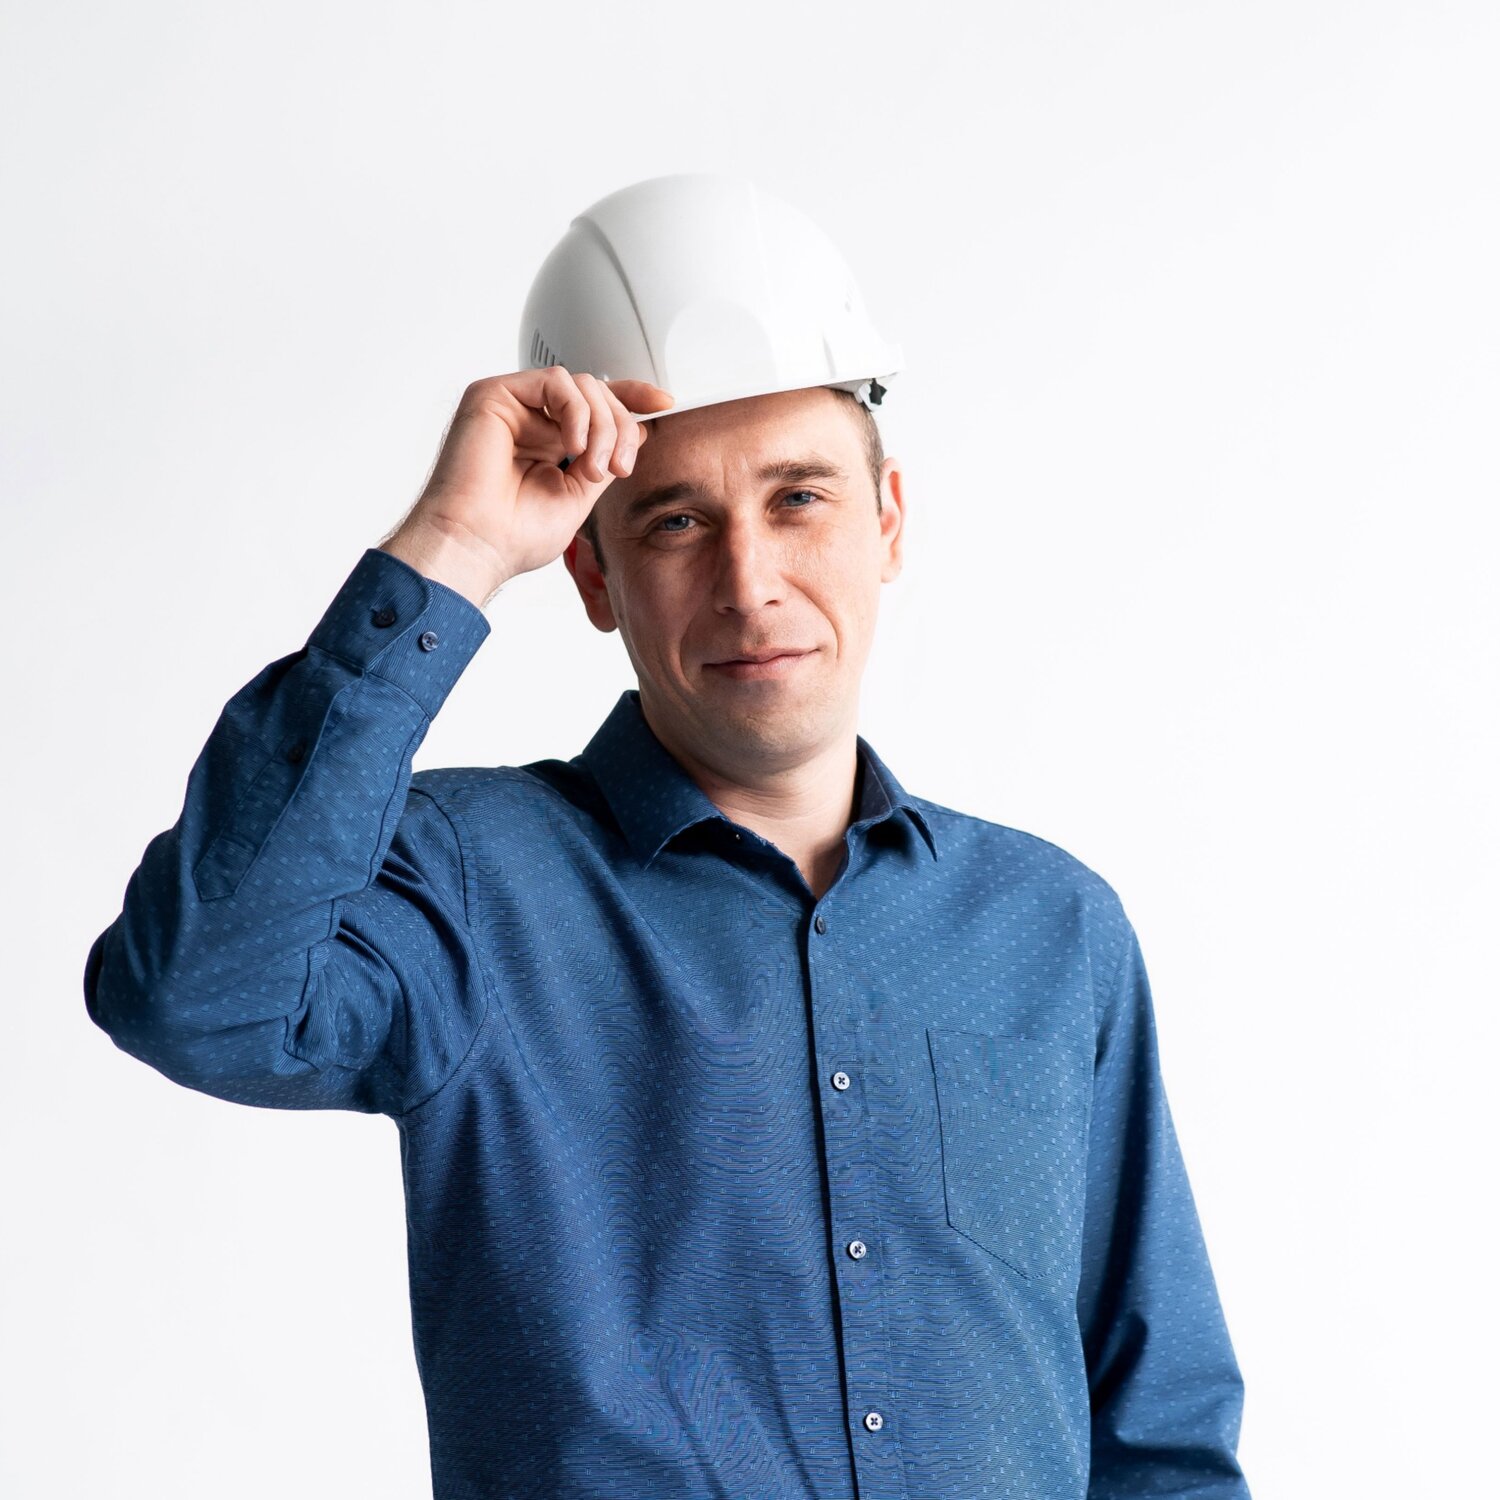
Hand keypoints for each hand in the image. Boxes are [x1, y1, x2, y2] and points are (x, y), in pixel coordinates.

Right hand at [384, 368, 674, 600]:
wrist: (476, 545)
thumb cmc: (514, 534)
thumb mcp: (581, 496)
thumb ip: (606, 459)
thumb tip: (638, 430)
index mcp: (549, 442)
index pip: (596, 406)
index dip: (632, 397)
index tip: (663, 403)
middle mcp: (531, 420)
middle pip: (597, 394)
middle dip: (620, 428)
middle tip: (618, 468)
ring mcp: (513, 406)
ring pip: (581, 385)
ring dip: (602, 426)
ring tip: (592, 468)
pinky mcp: (494, 394)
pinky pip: (555, 382)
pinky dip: (576, 412)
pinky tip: (572, 446)